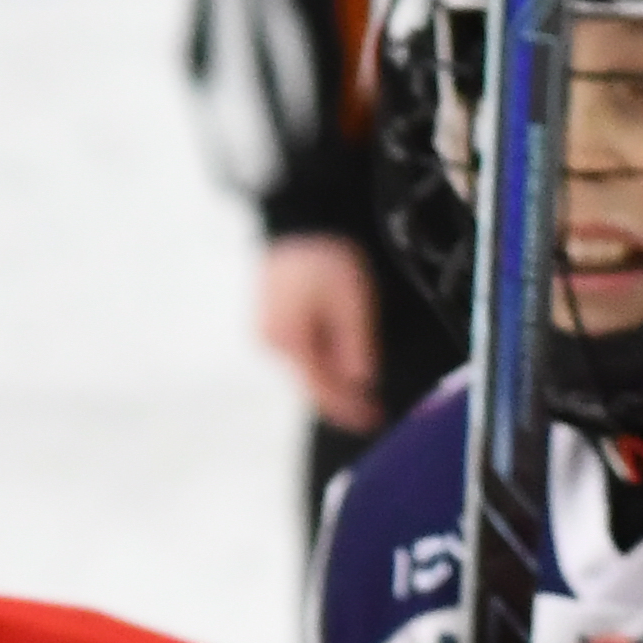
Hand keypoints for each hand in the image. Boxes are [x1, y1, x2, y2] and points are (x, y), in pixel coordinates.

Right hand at [259, 232, 382, 428]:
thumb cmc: (325, 256)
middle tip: (376, 411)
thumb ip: (355, 343)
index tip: (372, 420)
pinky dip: (323, 362)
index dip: (348, 409)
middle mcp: (270, 342)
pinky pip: (302, 355)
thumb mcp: (353, 300)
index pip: (321, 387)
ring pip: (307, 370)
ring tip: (364, 381)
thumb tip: (360, 380)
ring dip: (335, 379)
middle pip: (312, 383)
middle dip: (344, 397)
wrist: (298, 222)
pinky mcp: (271, 326)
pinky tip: (343, 360)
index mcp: (289, 338)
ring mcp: (267, 334)